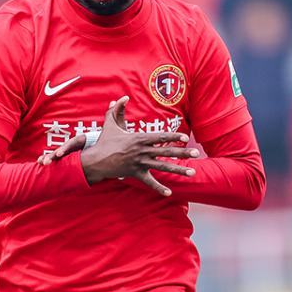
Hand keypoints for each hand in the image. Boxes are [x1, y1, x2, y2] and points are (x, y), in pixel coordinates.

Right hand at [39, 96, 199, 195]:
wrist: (95, 160)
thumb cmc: (104, 141)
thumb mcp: (110, 124)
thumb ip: (117, 109)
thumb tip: (122, 97)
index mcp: (139, 138)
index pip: (159, 137)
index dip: (172, 136)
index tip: (184, 137)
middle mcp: (142, 151)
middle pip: (165, 152)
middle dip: (182, 153)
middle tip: (195, 154)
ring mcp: (140, 163)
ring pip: (162, 167)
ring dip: (178, 170)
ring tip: (192, 173)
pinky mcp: (136, 173)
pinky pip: (149, 182)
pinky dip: (159, 188)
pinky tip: (170, 193)